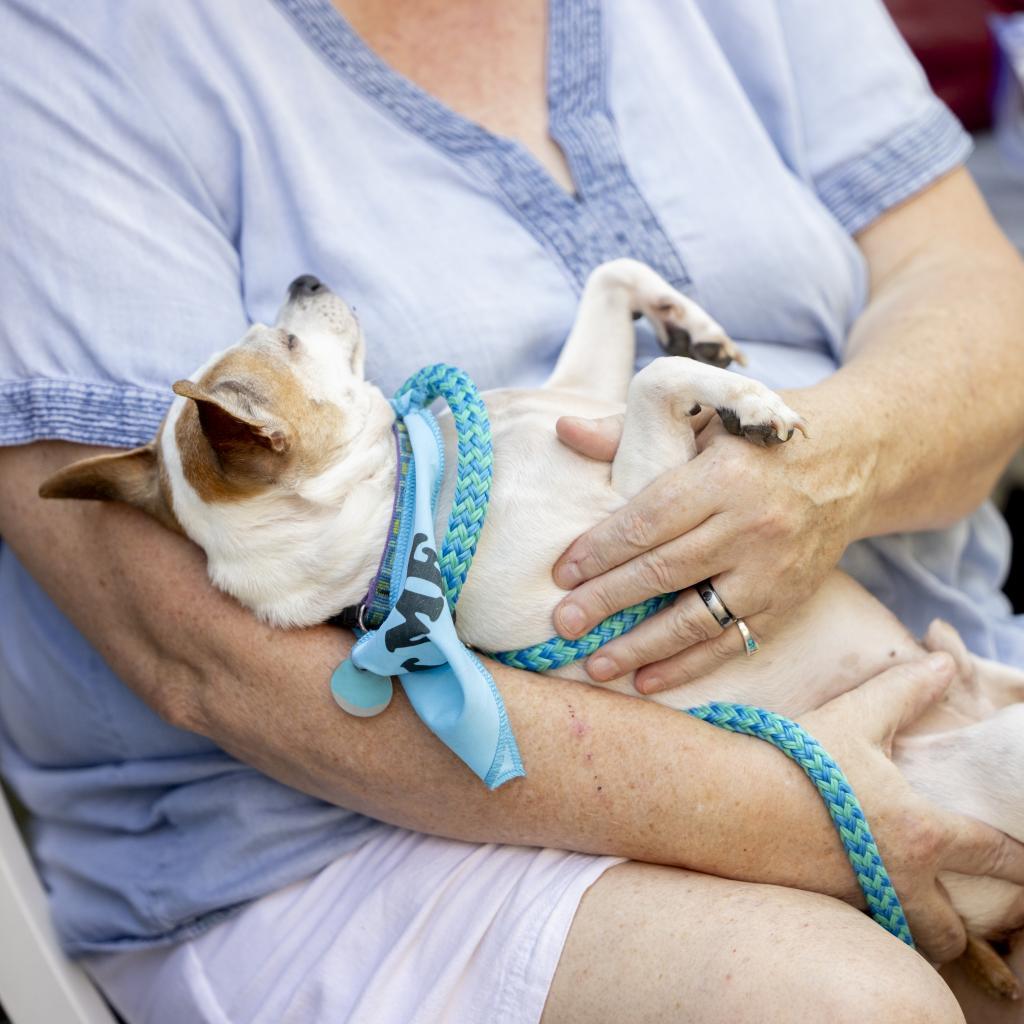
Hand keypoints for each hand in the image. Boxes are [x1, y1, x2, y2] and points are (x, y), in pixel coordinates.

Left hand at [551, 395, 870, 692]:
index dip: (600, 550)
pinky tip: (646, 679)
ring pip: (695, 618)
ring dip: (640, 646)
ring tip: (595, 664)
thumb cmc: (759, 437)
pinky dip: (687, 665)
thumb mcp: (702, 417)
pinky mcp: (788, 602)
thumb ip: (630, 431)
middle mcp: (752, 526)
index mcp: (724, 475)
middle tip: (563, 623)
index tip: (562, 573)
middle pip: (664, 572)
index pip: (648, 521)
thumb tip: (565, 430)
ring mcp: (773, 570)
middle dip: (606, 600)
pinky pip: (730, 642)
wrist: (853, 459)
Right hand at [798, 654, 1023, 962]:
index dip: (1021, 860)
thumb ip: (905, 690)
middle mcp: (900, 879)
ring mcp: (861, 900)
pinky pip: (867, 927)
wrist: (730, 803)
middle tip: (963, 901)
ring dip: (921, 926)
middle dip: (967, 921)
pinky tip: (856, 889)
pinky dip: (873, 916)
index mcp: (921, 833)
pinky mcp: (826, 906)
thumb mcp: (856, 716)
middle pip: (957, 929)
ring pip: (912, 938)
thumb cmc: (797, 759)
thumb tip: (945, 663)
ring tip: (910, 902)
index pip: (994, 855)